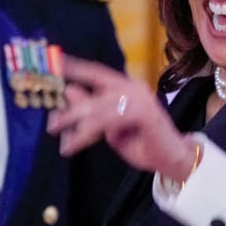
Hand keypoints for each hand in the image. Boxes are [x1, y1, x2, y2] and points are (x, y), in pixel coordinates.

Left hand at [47, 58, 197, 179]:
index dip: (75, 67)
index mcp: (126, 87)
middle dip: (70, 108)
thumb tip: (68, 91)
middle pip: (93, 91)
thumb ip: (92, 112)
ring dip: (76, 124)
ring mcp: (140, 98)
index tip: (54, 63)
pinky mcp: (144, 112)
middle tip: (52, 124)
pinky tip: (76, 143)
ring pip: (97, 108)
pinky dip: (87, 132)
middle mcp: (133, 87)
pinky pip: (106, 120)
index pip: (97, 73)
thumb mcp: (110, 129)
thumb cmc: (144, 145)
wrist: (174, 162)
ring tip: (63, 140)